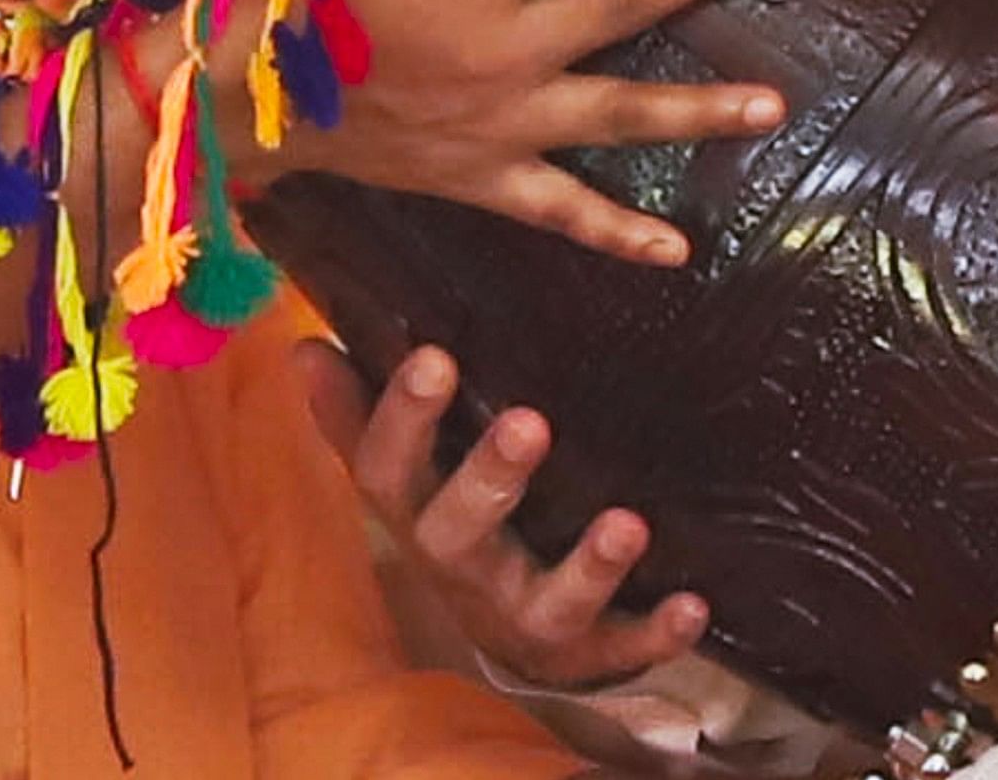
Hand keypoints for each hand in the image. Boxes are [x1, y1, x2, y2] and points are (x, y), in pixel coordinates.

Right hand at [257, 0, 780, 263]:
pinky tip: (677, 251)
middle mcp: (509, 49)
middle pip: (622, 5)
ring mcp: (504, 122)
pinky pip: (563, 212)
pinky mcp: (487, 177)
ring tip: (772, 106)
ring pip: (620, 114)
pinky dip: (619, 234)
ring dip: (699, 110)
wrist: (251, 90)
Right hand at [301, 338, 710, 689]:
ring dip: (589, 566)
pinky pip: (621, 648)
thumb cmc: (452, 520)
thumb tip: (302, 346)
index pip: (387, 467)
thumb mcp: (403, 473)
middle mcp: (464, 568)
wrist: (502, 637)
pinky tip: (694, 604)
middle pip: (460, 533)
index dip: (404, 416)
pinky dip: (656, 631)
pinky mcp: (585, 651)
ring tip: (627, 523)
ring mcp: (524, 615)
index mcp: (416, 514)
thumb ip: (357, 414)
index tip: (434, 356)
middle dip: (492, 478)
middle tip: (529, 422)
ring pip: (548, 603)